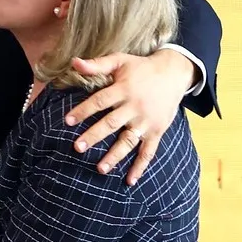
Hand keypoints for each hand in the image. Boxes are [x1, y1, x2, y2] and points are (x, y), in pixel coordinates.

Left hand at [63, 50, 195, 184]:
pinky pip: (148, 151)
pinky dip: (140, 167)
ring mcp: (146, 121)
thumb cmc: (141, 68)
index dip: (83, 111)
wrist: (174, 73)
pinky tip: (130, 180)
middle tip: (77, 147)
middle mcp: (134, 107)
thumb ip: (97, 64)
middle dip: (94, 136)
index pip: (100, 101)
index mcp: (124, 89)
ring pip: (128, 141)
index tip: (67, 121)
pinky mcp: (157, 131)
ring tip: (100, 169)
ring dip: (114, 156)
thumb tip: (74, 62)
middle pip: (111, 123)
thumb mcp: (120, 60)